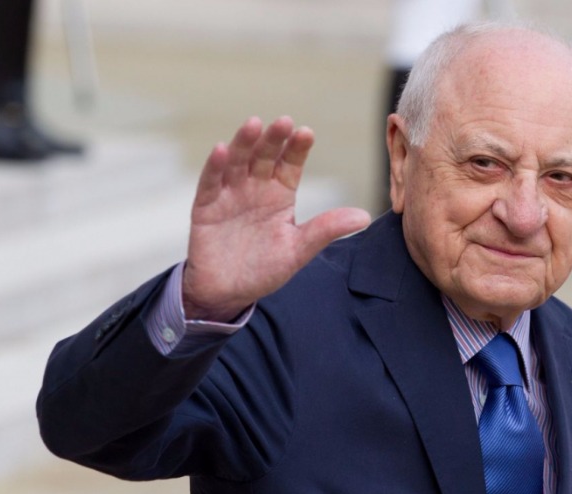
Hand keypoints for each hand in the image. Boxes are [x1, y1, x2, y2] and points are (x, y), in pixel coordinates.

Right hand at [183, 116, 370, 321]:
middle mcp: (255, 187)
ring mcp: (230, 194)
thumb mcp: (298, 250)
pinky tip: (221, 149)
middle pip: (265, 156)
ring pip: (237, 162)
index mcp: (280, 194)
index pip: (290, 164)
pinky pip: (210, 182)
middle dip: (273, 139)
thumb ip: (326, 230)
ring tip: (254, 124)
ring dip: (244, 143)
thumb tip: (366, 217)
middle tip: (284, 122)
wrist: (228, 293)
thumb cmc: (264, 269)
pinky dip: (215, 166)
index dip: (297, 149)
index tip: (306, 133)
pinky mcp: (206, 206)